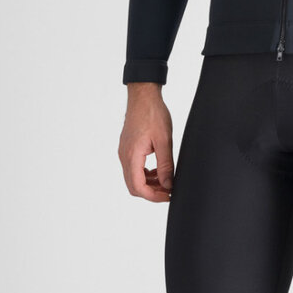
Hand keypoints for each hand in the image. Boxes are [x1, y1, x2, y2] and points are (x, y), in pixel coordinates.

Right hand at [118, 83, 174, 201]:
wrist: (143, 96)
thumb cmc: (153, 114)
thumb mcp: (164, 140)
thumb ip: (165, 165)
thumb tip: (168, 185)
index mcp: (132, 155)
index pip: (138, 187)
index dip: (153, 196)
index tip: (168, 196)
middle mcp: (124, 156)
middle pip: (134, 186)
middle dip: (151, 192)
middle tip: (168, 191)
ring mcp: (124, 152)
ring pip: (133, 178)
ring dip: (149, 183)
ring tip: (166, 180)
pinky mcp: (127, 148)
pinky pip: (133, 168)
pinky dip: (145, 173)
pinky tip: (158, 170)